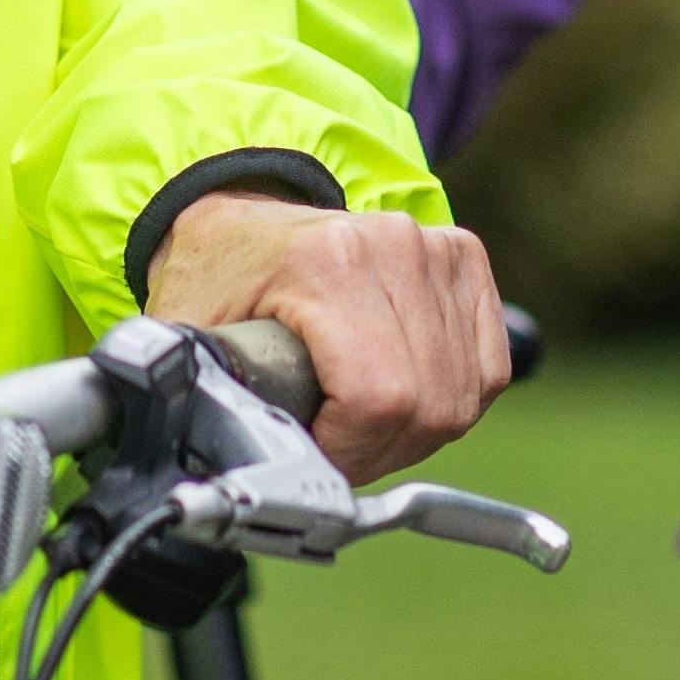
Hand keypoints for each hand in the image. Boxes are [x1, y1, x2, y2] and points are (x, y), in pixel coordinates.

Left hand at [143, 192, 509, 481]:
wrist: (242, 210)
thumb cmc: (218, 273)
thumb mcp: (192, 333)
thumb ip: (207, 399)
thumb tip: (226, 468)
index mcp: (325, 263)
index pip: (377, 397)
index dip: (348, 451)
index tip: (312, 455)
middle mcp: (393, 247)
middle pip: (425, 405)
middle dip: (377, 452)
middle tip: (333, 449)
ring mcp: (434, 250)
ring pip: (460, 396)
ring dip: (413, 434)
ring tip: (361, 426)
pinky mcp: (462, 259)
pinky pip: (487, 368)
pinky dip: (452, 401)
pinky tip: (406, 399)